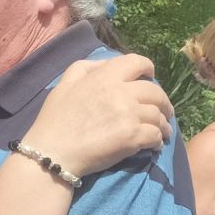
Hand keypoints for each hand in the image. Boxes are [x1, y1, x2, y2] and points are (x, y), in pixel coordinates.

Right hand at [27, 53, 173, 178]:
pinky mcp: (132, 137)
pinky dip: (158, 140)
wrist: (52, 152)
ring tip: (162, 132)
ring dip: (163, 124)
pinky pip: (155, 135)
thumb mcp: (64, 84)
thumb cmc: (54, 120)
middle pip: (156, 92)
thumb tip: (107, 64)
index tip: (150, 78)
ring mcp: (128, 114)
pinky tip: (154, 145)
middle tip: (163, 112)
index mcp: (104, 77)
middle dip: (163, 102)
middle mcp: (121, 92)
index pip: (138, 62)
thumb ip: (85, 68)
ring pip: (158, 115)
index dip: (148, 69)